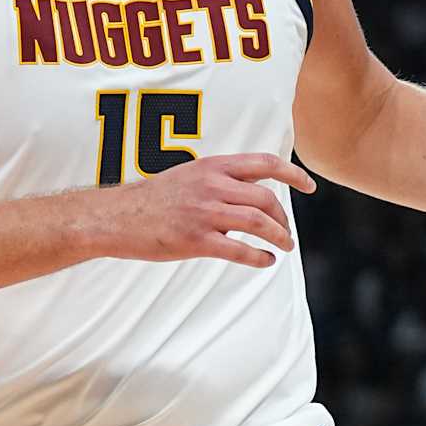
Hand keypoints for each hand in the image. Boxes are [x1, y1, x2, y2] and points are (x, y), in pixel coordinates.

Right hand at [94, 154, 315, 270]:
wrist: (115, 217)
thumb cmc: (151, 200)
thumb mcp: (188, 177)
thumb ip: (219, 181)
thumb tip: (251, 194)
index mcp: (212, 167)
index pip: (265, 163)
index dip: (294, 173)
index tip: (310, 186)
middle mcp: (212, 186)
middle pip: (267, 199)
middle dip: (284, 218)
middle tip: (287, 233)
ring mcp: (204, 214)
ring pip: (259, 224)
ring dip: (280, 237)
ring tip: (285, 247)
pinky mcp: (196, 241)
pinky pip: (239, 251)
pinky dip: (259, 258)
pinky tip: (266, 262)